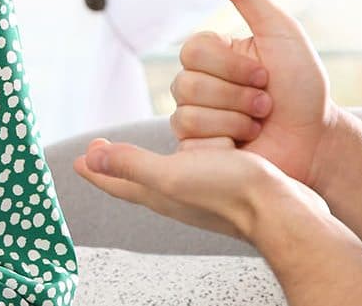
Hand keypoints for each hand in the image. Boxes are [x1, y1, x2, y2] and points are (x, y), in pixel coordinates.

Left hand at [74, 137, 329, 242]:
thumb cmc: (230, 194)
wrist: (282, 210)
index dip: (96, 169)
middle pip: (136, 181)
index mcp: (158, 193)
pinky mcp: (226, 187)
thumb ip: (132, 165)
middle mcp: (177, 197)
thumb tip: (90, 158)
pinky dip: (183, 159)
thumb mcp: (172, 174)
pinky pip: (195, 170)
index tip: (78, 158)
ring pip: (166, 176)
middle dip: (117, 166)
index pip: (116, 182)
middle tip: (101, 151)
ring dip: (148, 163)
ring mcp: (201, 195)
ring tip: (140, 152)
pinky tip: (194, 154)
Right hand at [170, 0, 340, 187]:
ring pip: (187, 113)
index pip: (193, 51)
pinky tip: (245, 145)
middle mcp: (198, 84)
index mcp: (214, 55)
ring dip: (235, 119)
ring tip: (260, 123)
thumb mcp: (280, 34)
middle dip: (238, 96)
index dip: (231, 67)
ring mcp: (195, 118)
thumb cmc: (303, 87)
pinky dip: (226, 142)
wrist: (316, 140)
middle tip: (267, 103)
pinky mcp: (196, 150)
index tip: (265, 75)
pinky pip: (191, 141)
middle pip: (186, 84)